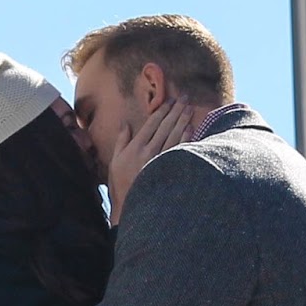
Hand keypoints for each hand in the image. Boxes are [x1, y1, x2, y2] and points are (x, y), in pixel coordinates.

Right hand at [108, 99, 194, 224]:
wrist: (130, 206)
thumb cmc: (120, 185)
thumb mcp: (115, 161)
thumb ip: (121, 141)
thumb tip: (126, 124)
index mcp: (135, 147)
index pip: (152, 124)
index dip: (162, 110)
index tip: (170, 100)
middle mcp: (148, 151)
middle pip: (165, 126)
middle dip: (175, 111)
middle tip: (185, 98)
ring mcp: (159, 161)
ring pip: (174, 136)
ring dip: (182, 121)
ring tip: (190, 109)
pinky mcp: (168, 170)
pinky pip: (178, 151)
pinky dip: (185, 139)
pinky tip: (191, 129)